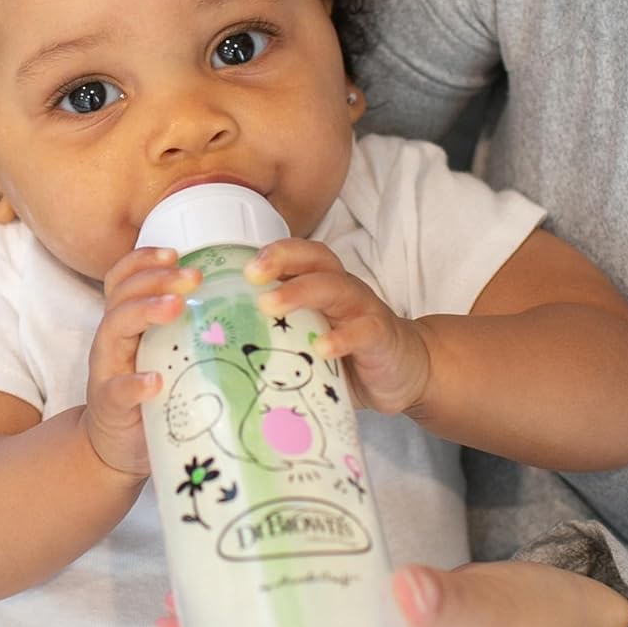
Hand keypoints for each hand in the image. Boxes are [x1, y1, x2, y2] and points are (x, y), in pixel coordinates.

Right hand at [84, 247, 201, 475]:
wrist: (116, 446)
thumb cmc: (152, 395)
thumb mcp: (168, 355)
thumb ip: (193, 333)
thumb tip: (250, 312)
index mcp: (127, 323)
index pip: (126, 279)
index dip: (145, 260)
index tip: (177, 253)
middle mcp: (113, 339)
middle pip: (124, 294)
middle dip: (157, 279)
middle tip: (193, 276)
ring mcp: (108, 370)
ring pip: (114, 329)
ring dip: (145, 313)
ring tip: (175, 307)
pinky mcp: (111, 405)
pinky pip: (118, 390)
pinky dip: (135, 383)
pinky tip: (154, 381)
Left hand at [245, 238, 430, 413]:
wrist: (405, 371)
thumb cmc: (347, 356)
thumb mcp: (308, 341)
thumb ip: (274, 339)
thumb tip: (222, 354)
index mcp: (322, 286)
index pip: (297, 257)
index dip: (270, 254)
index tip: (238, 267)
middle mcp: (342, 290)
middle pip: (314, 260)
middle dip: (281, 259)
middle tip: (251, 274)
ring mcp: (364, 311)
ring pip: (334, 288)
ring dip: (300, 292)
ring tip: (269, 304)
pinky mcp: (380, 337)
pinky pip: (362, 331)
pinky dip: (341, 338)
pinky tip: (321, 349)